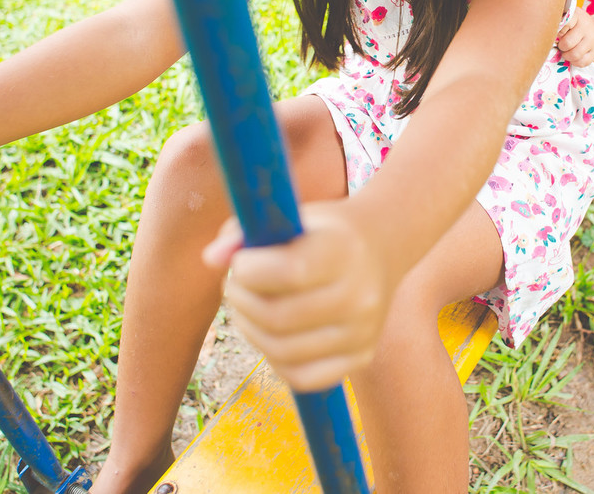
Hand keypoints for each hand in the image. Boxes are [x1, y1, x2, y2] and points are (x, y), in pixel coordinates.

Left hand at [204, 199, 393, 391]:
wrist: (382, 248)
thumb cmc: (322, 232)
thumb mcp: (291, 217)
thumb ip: (245, 232)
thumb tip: (212, 259)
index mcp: (344, 250)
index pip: (290, 272)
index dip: (249, 271)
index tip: (240, 262)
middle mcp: (360, 294)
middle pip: (278, 317)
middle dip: (240, 301)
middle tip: (234, 285)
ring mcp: (362, 331)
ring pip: (283, 351)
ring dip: (249, 329)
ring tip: (247, 307)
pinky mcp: (360, 357)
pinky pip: (302, 377)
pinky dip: (274, 359)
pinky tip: (270, 333)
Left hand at [555, 8, 593, 66]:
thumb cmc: (577, 26)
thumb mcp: (570, 19)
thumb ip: (559, 23)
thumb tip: (546, 32)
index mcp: (577, 16)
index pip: (565, 23)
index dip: (558, 31)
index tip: (559, 33)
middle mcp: (586, 26)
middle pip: (567, 43)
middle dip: (561, 46)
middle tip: (561, 44)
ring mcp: (592, 40)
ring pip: (574, 54)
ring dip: (567, 56)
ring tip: (566, 51)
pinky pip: (581, 62)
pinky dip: (574, 62)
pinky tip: (574, 56)